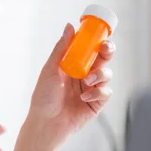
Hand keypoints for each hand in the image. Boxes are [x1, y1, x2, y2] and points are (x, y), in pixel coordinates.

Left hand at [28, 23, 115, 146]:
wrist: (46, 124)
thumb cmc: (43, 98)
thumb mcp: (50, 70)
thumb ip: (61, 49)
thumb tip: (70, 26)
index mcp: (72, 65)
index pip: (88, 48)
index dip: (96, 39)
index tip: (101, 32)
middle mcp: (83, 75)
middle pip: (102, 58)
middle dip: (107, 51)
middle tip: (105, 48)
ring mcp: (91, 89)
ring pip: (106, 74)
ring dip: (100, 74)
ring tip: (87, 82)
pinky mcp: (97, 103)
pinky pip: (106, 92)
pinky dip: (98, 92)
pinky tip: (85, 97)